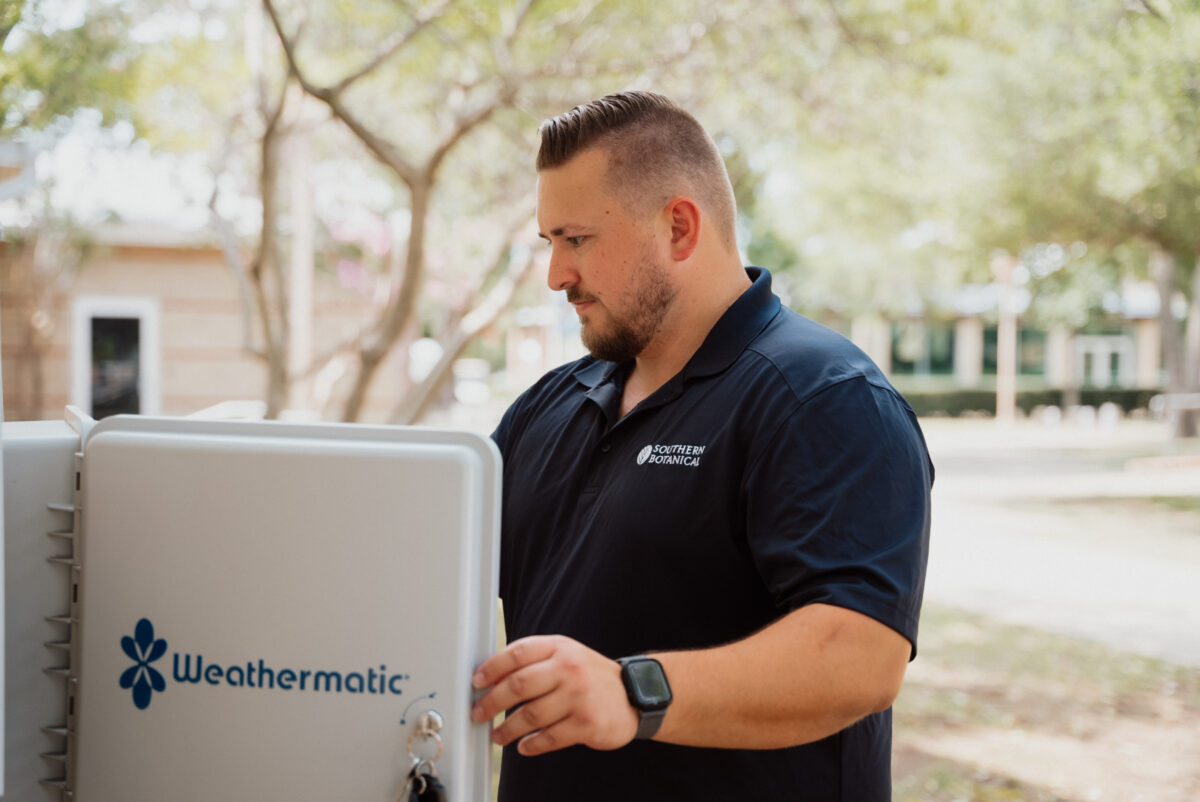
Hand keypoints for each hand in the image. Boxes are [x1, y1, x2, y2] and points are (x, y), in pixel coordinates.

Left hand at [471, 635, 638, 755]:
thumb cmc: (590, 676)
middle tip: (479, 714)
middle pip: (518, 685)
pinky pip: (548, 738)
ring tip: (498, 735)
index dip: (492, 669)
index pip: (517, 653)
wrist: (634, 695)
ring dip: (507, 729)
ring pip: (530, 715)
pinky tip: (524, 746)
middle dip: (491, 702)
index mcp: (560, 647)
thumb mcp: (566, 656)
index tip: (477, 682)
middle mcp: (569, 668)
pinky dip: (531, 745)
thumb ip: (533, 661)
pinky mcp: (586, 724)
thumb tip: (492, 679)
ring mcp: (579, 696)